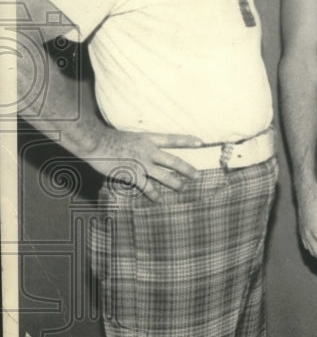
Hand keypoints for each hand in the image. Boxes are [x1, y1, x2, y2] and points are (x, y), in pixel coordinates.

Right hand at [83, 130, 200, 201]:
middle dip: (187, 169)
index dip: (187, 140)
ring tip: (183, 188)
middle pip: (173, 161)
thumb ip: (139, 142)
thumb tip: (143, 147)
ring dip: (175, 182)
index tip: (200, 142)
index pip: (172, 139)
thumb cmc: (107, 137)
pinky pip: (147, 187)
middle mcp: (148, 151)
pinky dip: (153, 194)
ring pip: (164, 175)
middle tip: (198, 175)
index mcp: (148, 138)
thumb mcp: (129, 135)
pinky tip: (159, 201)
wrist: (96, 142)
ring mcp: (142, 164)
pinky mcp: (132, 174)